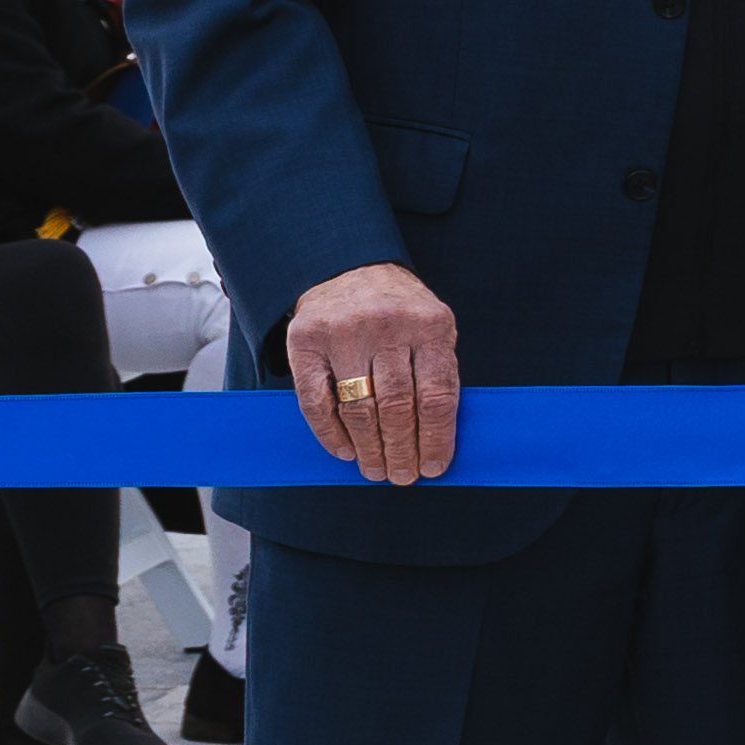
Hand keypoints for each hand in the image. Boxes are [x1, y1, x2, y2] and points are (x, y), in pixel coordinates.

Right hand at [286, 260, 462, 484]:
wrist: (347, 268)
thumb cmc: (398, 309)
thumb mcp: (432, 327)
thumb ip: (437, 372)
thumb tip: (439, 440)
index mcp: (429, 326)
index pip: (437, 396)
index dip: (436, 439)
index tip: (433, 467)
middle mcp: (387, 328)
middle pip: (397, 407)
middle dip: (401, 450)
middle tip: (402, 477)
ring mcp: (343, 334)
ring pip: (358, 407)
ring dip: (369, 448)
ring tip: (376, 469)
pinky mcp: (305, 342)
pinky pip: (316, 400)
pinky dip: (329, 433)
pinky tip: (344, 451)